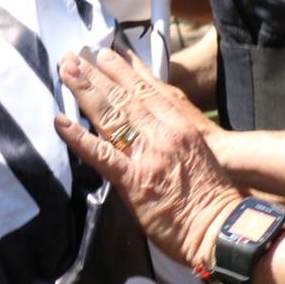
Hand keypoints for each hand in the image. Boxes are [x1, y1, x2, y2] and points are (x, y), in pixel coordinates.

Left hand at [53, 48, 242, 269]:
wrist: (223, 229)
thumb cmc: (212, 198)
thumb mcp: (197, 155)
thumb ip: (173, 138)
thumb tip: (150, 129)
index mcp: (181, 126)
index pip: (147, 90)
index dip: (123, 70)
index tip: (105, 54)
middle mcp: (164, 134)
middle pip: (125, 96)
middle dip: (97, 74)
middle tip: (73, 55)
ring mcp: (148, 155)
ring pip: (112, 115)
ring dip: (85, 91)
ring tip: (66, 71)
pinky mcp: (135, 180)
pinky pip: (101, 154)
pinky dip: (79, 138)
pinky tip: (61, 122)